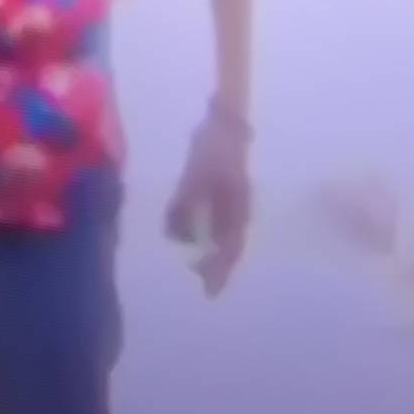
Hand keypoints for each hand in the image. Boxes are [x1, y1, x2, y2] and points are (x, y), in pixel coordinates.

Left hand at [165, 101, 252, 297]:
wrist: (226, 121)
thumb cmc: (214, 150)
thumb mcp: (197, 179)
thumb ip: (185, 207)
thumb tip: (176, 237)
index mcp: (237, 210)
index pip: (230, 249)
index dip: (220, 272)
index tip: (209, 292)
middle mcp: (238, 210)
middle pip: (227, 245)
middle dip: (214, 263)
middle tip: (199, 280)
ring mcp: (232, 200)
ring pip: (220, 232)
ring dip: (206, 246)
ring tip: (191, 260)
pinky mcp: (222, 190)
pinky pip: (212, 216)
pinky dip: (199, 227)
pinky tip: (184, 231)